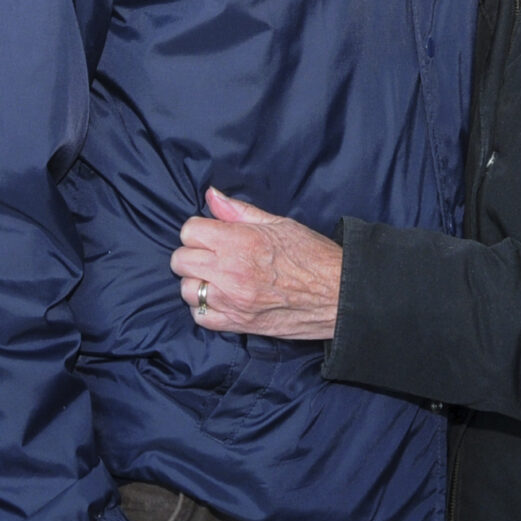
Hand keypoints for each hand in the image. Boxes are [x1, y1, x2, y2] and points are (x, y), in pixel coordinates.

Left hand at [173, 187, 343, 340]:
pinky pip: (200, 317)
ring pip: (187, 290)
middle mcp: (230, 271)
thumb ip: (239, 211)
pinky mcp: (237, 325)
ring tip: (218, 279)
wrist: (340, 295)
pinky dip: (206, 308)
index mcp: (240, 241)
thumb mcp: (279, 223)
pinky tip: (222, 299)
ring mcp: (231, 301)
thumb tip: (212, 195)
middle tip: (213, 256)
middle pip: (180, 260)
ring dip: (198, 283)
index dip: (199, 231)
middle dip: (193, 255)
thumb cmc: (314, 256)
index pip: (189, 231)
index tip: (212, 236)